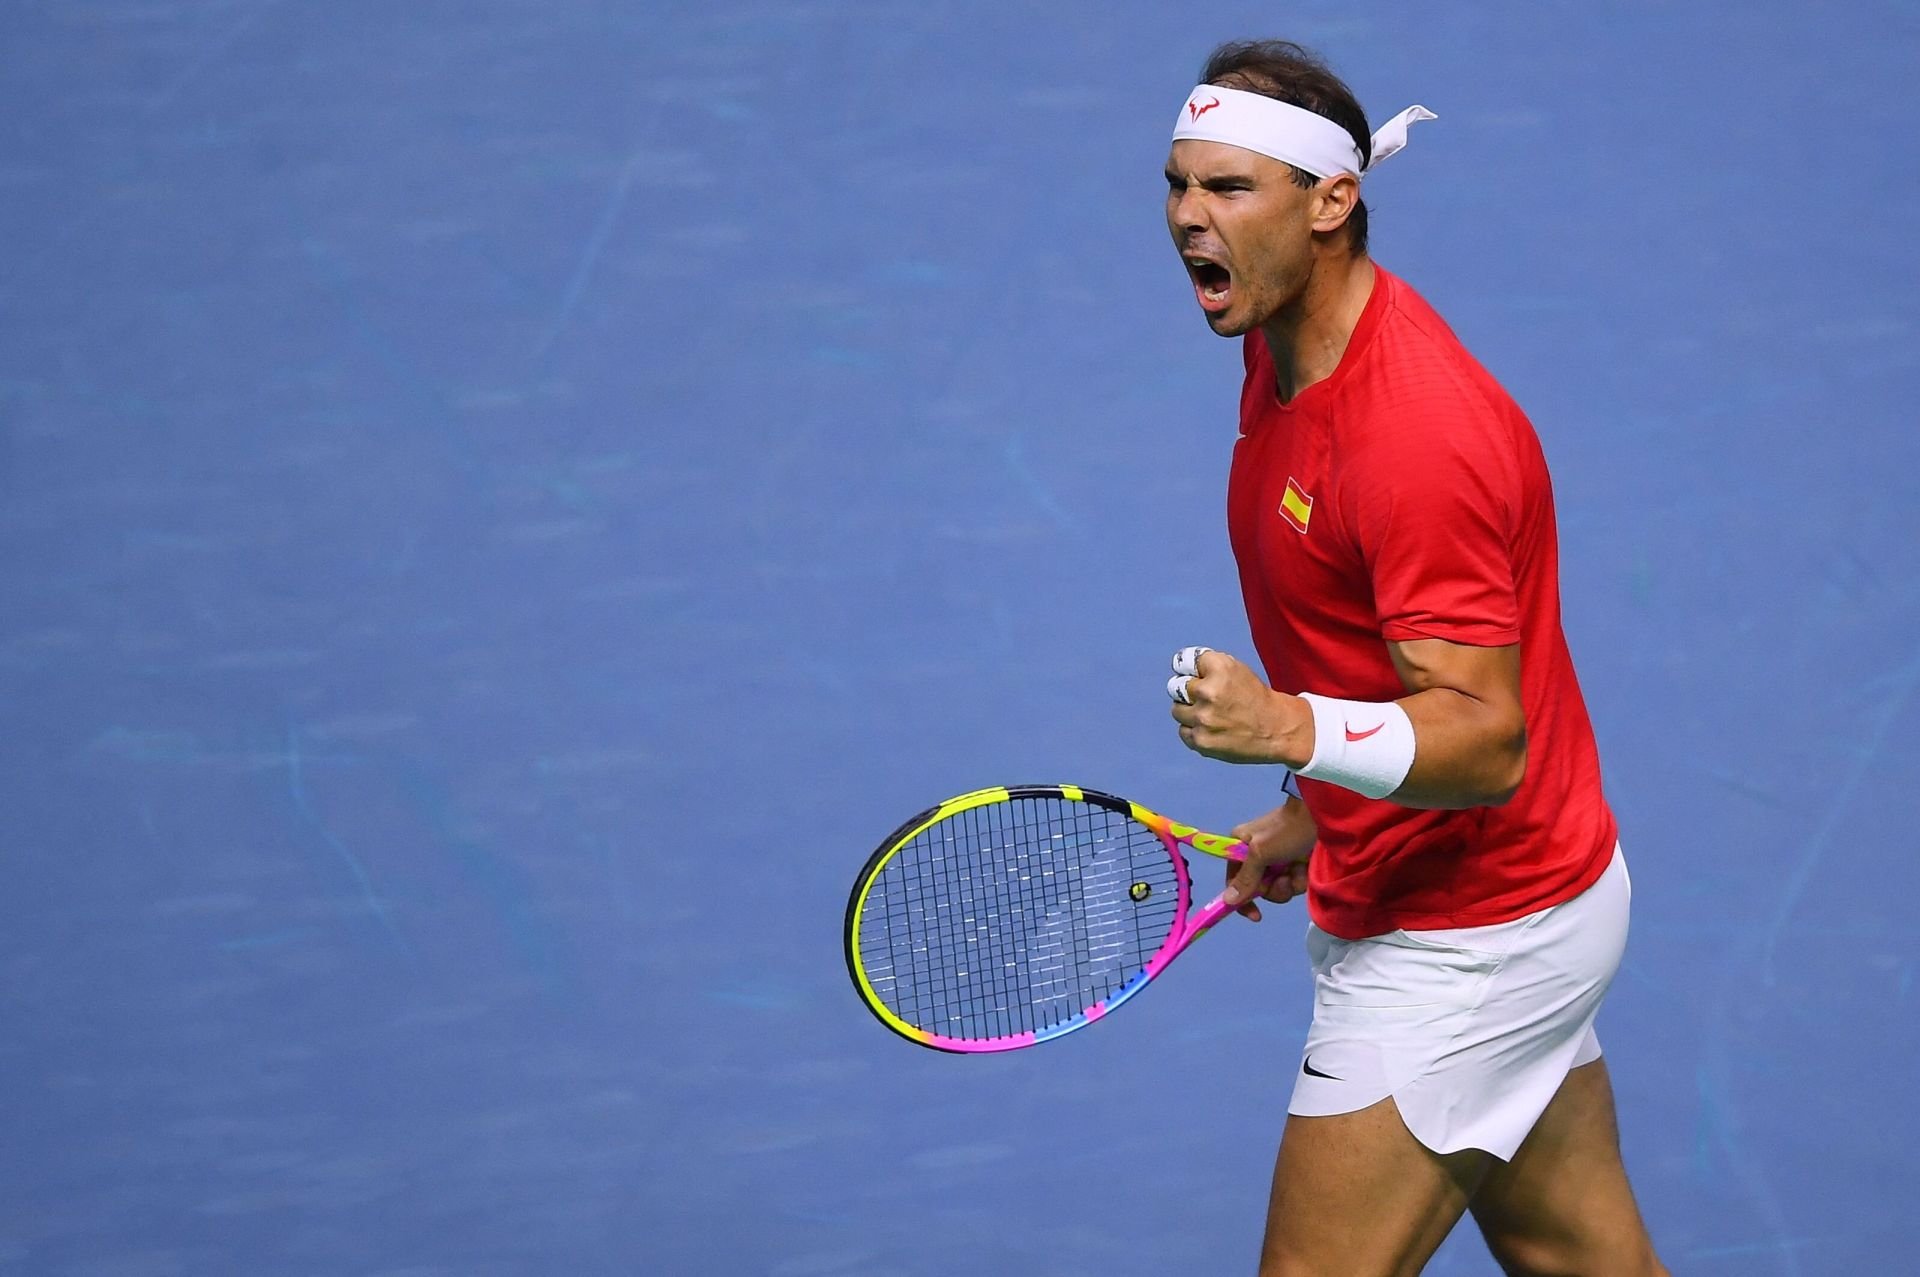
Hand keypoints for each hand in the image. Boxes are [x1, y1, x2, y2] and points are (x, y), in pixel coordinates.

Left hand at [1167, 647, 1300, 764]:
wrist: (1276, 730)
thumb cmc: (1254, 698)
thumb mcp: (1236, 670)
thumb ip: (1207, 666)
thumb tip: (1178, 670)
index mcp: (1219, 668)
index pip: (1182, 661)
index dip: (1190, 670)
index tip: (1196, 676)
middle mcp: (1209, 691)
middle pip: (1175, 686)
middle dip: (1187, 691)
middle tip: (1205, 698)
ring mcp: (1203, 718)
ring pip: (1177, 710)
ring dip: (1190, 712)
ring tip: (1212, 715)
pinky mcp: (1200, 740)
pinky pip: (1183, 731)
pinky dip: (1194, 731)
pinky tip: (1214, 730)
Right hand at [1221, 801, 1315, 922]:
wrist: (1320, 817)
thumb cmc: (1286, 831)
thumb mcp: (1261, 853)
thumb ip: (1246, 878)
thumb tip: (1227, 901)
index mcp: (1240, 848)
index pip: (1234, 881)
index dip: (1242, 900)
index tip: (1256, 915)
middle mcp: (1255, 856)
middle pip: (1259, 889)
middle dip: (1274, 888)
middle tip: (1284, 880)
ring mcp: (1276, 861)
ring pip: (1278, 889)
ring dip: (1290, 884)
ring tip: (1297, 870)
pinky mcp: (1294, 864)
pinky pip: (1293, 883)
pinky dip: (1301, 879)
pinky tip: (1306, 868)